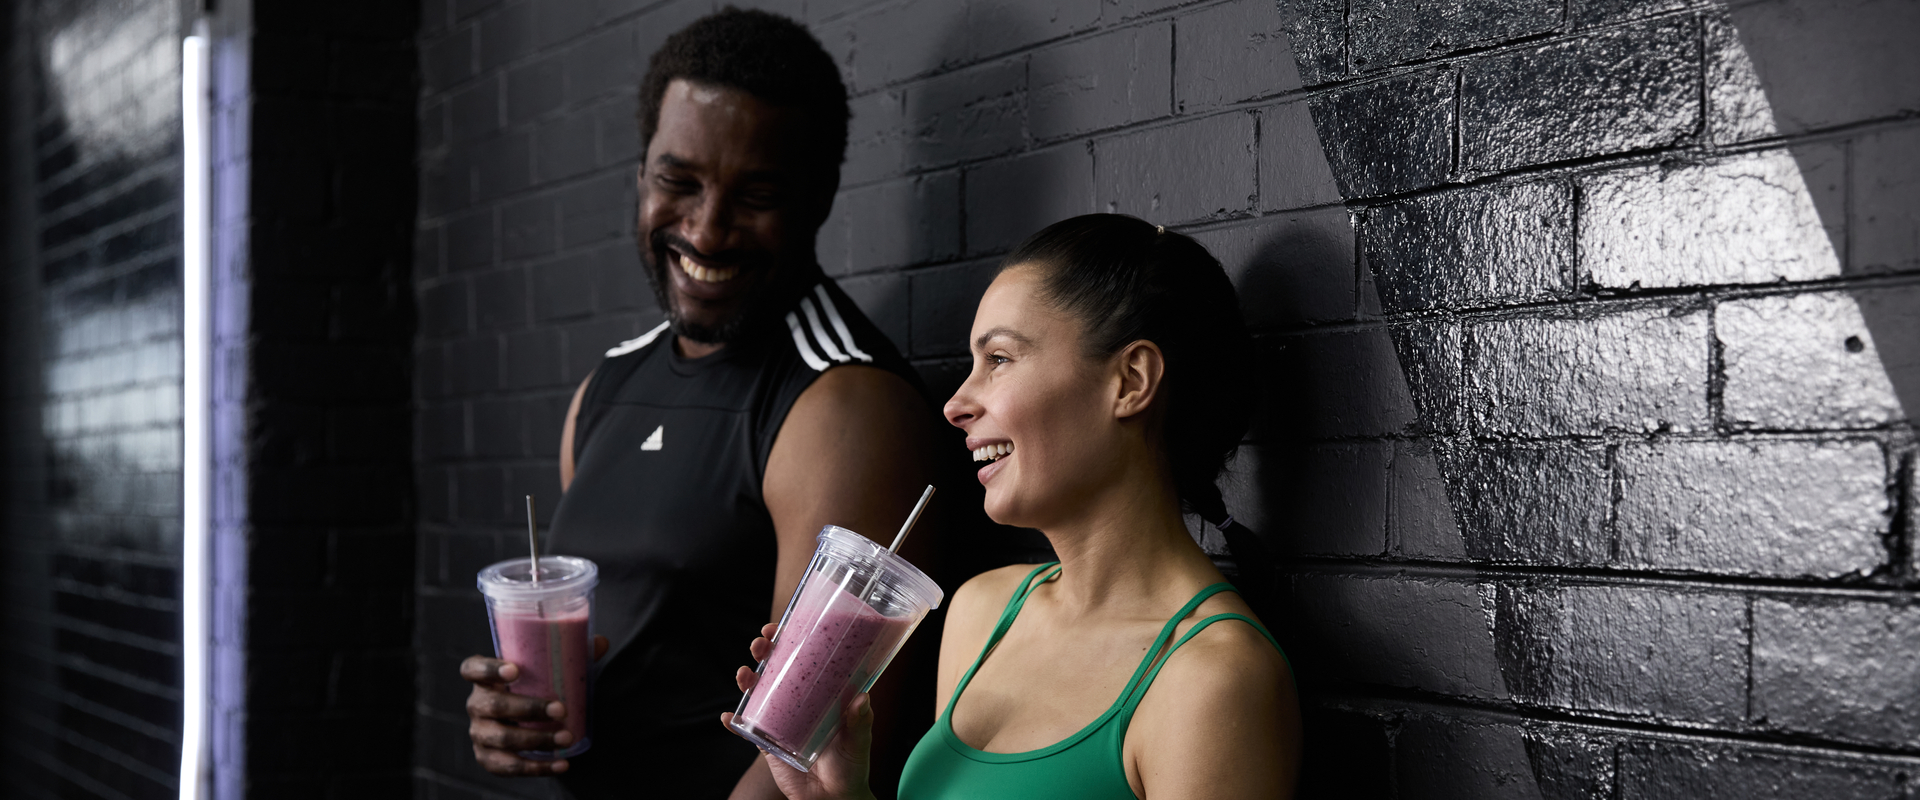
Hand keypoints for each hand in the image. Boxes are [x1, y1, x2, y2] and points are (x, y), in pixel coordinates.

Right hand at [462, 635, 607, 775]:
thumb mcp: (547, 671)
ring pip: (502, 739)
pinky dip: (536, 767)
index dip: (488, 669)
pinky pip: (508, 766)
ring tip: (566, 737)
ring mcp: (480, 733)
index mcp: (485, 678)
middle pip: (493, 706)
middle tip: (560, 709)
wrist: (525, 722)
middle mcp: (477, 704)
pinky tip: (561, 764)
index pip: (472, 669)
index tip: (515, 670)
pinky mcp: (488, 758)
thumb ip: (571, 655)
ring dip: (536, 739)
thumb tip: (602, 642)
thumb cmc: (535, 688)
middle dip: (528, 708)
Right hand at [722, 624, 877, 799]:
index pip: (804, 659)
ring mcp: (780, 721)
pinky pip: (748, 730)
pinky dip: (735, 723)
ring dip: (747, 680)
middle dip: (764, 653)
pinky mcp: (768, 744)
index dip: (790, 640)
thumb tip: (861, 699)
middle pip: (776, 670)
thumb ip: (860, 722)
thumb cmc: (851, 766)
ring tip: (744, 674)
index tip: (780, 627)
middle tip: (760, 644)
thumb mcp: (859, 741)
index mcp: (820, 694)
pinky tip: (729, 717)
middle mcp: (798, 702)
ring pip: (759, 694)